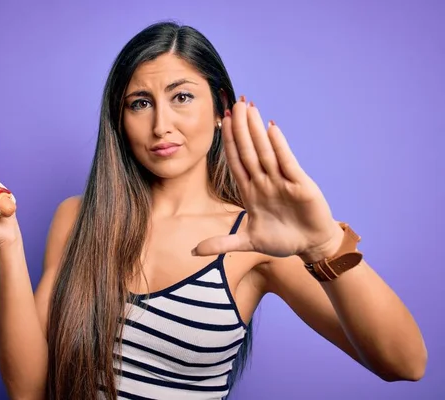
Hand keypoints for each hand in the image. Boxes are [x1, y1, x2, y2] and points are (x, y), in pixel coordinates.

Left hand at [193, 96, 341, 260]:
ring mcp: (282, 181)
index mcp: (251, 191)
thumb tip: (194, 251)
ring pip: (265, 151)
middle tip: (234, 103)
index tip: (222, 121)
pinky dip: (279, 146)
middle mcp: (265, 181)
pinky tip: (271, 128)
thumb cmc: (282, 240)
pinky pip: (287, 162)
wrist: (311, 245)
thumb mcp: (248, 243)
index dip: (229, 142)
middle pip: (249, 150)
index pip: (236, 161)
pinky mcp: (300, 184)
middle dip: (241, 127)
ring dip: (256, 130)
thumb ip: (222, 243)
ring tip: (249, 107)